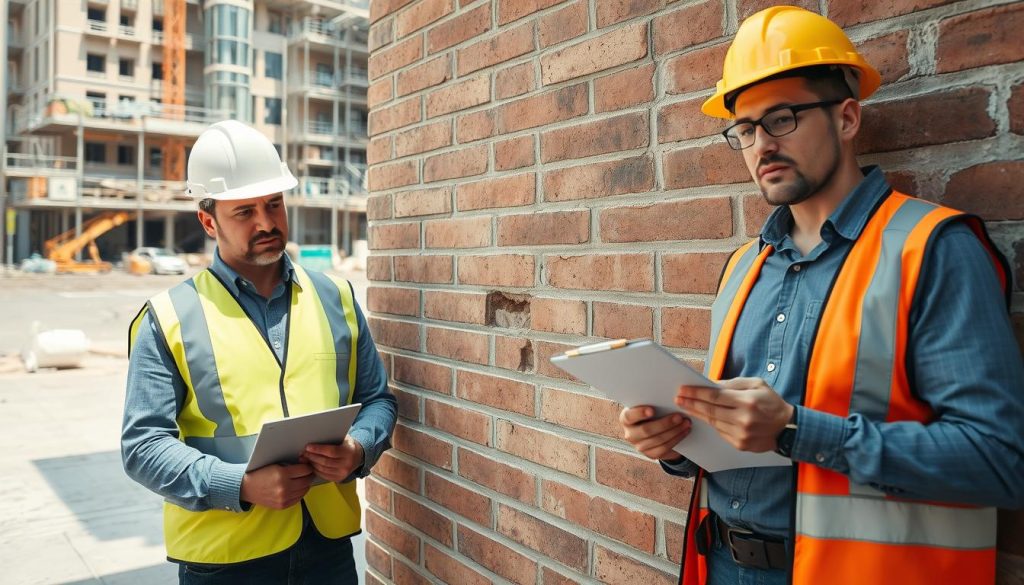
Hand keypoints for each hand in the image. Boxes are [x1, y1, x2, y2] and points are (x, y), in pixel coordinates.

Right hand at [240, 463, 314, 509]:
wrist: (247, 488)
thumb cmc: (260, 474)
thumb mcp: (275, 465)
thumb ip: (291, 466)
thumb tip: (306, 465)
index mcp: (282, 474)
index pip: (305, 470)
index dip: (307, 467)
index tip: (307, 465)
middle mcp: (284, 487)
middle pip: (306, 481)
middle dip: (308, 475)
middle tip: (308, 472)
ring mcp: (283, 498)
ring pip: (304, 490)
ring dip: (305, 484)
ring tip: (302, 479)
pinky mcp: (282, 506)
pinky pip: (298, 498)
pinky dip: (300, 493)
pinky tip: (297, 488)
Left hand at [301, 436, 364, 481]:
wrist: (357, 456)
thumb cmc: (347, 445)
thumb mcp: (344, 438)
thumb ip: (332, 438)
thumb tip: (316, 436)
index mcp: (349, 452)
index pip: (331, 451)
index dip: (318, 449)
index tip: (308, 446)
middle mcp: (347, 464)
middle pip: (325, 461)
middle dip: (312, 456)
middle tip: (303, 452)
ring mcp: (343, 473)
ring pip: (322, 469)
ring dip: (311, 463)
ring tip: (305, 457)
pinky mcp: (338, 478)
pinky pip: (323, 475)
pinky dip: (315, 470)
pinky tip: (311, 464)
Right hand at [618, 405, 691, 461]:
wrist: (655, 431)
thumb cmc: (652, 413)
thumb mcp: (648, 407)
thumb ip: (653, 403)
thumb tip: (668, 398)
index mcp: (626, 419)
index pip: (629, 416)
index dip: (639, 413)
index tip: (652, 410)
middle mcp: (630, 434)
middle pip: (646, 430)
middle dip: (665, 423)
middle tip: (679, 416)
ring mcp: (639, 446)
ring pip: (658, 440)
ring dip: (675, 431)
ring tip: (686, 423)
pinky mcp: (650, 454)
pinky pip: (664, 448)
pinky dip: (677, 439)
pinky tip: (685, 431)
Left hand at [675, 377, 793, 452]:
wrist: (787, 428)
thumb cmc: (771, 402)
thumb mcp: (756, 384)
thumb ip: (733, 384)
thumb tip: (711, 384)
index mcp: (747, 402)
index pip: (714, 397)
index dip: (696, 393)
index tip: (683, 390)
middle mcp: (743, 420)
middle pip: (710, 411)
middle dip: (691, 404)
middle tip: (678, 399)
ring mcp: (741, 434)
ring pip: (713, 423)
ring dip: (697, 414)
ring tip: (686, 407)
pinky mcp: (740, 445)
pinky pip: (720, 432)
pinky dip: (712, 424)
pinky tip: (703, 417)